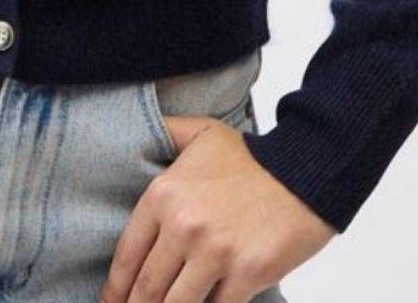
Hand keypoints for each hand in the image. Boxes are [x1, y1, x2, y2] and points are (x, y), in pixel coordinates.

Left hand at [99, 112, 336, 302]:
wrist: (307, 168)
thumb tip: (136, 135)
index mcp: (164, 194)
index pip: (128, 253)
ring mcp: (216, 253)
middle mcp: (184, 226)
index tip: (110, 302)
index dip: (115, 287)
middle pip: (148, 287)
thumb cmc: (252, 155)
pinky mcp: (247, 274)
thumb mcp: (201, 134)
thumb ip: (165, 133)